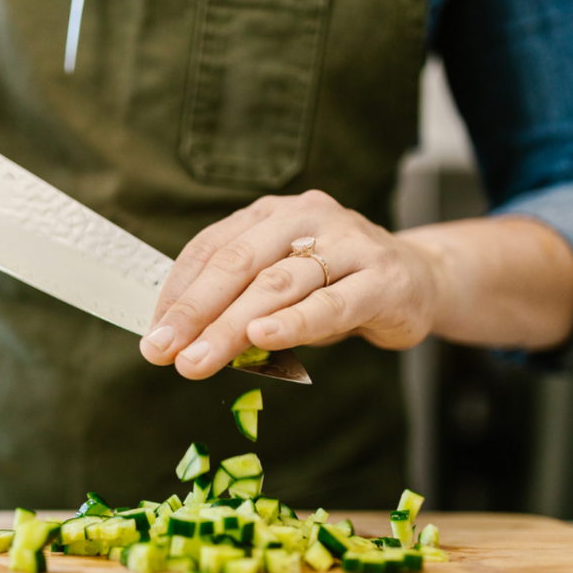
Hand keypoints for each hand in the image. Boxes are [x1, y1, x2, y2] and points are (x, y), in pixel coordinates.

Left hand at [139, 190, 443, 379]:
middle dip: (196, 311)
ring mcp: (348, 242)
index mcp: (272, 214)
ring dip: (232, 325)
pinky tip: (263, 338)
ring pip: (279, 284)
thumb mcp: (282, 288)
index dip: (178, 292)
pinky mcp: (383, 278)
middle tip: (164, 352)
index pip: (212, 248)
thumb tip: (181, 339)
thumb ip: (239, 305)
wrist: (419, 279)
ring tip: (198, 358)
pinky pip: (332, 302)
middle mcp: (307, 216)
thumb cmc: (336, 285)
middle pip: (239, 264)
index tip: (153, 335)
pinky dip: (295, 321)